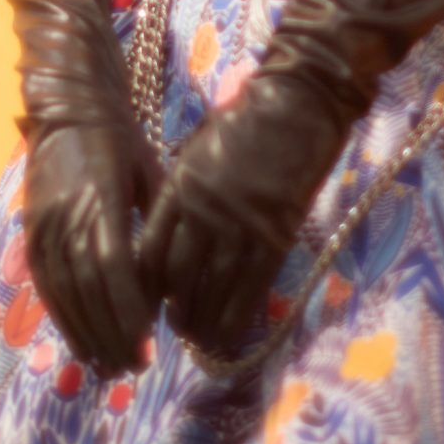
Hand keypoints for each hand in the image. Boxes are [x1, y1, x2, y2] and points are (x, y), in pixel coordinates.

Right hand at [20, 115, 158, 377]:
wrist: (69, 107)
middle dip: (111, 332)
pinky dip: (63, 316)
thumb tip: (171, 282)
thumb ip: (158, 223)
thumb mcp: (150, 172)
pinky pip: (45, 282)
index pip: (112, 266)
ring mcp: (44, 224)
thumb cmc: (121, 138)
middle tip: (133, 367)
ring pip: (63, 291)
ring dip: (86, 333)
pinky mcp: (31, 230)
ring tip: (108, 366)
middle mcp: (66, 215)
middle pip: (87, 287)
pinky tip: (79, 342)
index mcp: (102, 197)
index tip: (147, 341)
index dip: (128, 308)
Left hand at [137, 64, 353, 358]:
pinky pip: (251, 288)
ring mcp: (240, 225)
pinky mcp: (275, 235)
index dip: (147, 285)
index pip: (151, 250)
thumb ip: (183, 191)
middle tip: (174, 328)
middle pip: (178, 276)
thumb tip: (174, 232)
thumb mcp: (198, 151)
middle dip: (174, 309)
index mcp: (179, 188)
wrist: (297, 105)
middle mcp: (203, 212)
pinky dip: (237, 317)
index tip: (149, 301)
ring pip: (212, 289)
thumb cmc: (246, 120)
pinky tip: (229, 336)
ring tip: (199, 338)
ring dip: (203, 320)